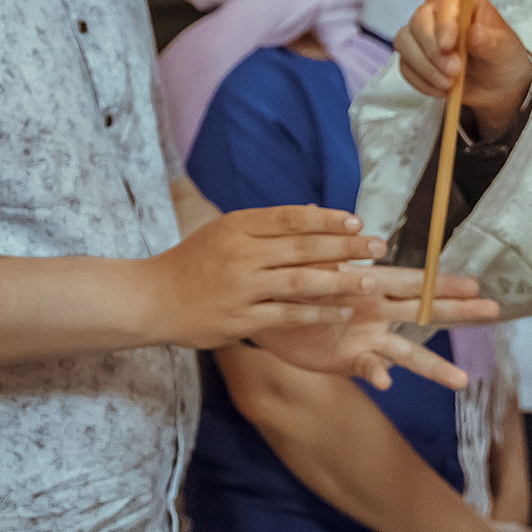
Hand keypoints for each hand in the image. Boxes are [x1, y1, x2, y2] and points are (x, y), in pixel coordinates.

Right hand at [145, 207, 392, 350]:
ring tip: (369, 283)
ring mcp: (241, 287)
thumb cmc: (192, 263)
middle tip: (380, 247)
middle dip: (346, 248)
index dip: (328, 220)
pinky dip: (316, 313)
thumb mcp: (222, 233)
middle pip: (302, 247)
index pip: (291, 218)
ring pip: (300, 281)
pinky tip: (340, 311)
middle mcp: (241, 253)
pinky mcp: (240, 319)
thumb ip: (263, 226)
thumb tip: (311, 212)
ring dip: (339, 281)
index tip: (359, 223)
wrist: (152, 299)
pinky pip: (287, 315)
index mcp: (237, 227)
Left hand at [247, 268, 497, 389]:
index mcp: (372, 285)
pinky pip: (367, 367)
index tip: (475, 283)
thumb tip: (324, 214)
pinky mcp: (349, 360)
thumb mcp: (307, 259)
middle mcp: (377, 312)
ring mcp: (367, 338)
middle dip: (458, 312)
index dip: (443, 282)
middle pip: (424, 312)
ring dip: (433, 366)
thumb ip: (322, 243)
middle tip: (492, 312)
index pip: (415, 281)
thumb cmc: (292, 281)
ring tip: (460, 381)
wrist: (265, 312)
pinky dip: (376, 372)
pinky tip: (386, 380)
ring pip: (407, 352)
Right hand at [397, 0, 531, 137]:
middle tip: (454, 72)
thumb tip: (473, 33)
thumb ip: (489, 41)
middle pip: (419, 21)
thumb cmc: (501, 57)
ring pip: (405, 42)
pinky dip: (421, 81)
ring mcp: (422, 31)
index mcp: (464, 0)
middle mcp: (438, 10)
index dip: (444, 23)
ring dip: (424, 67)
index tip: (448, 46)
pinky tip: (440, 90)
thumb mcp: (504, 50)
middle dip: (433, 51)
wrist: (496, 84)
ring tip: (448, 84)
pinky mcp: (413, 54)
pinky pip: (404, 65)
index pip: (446, 3)